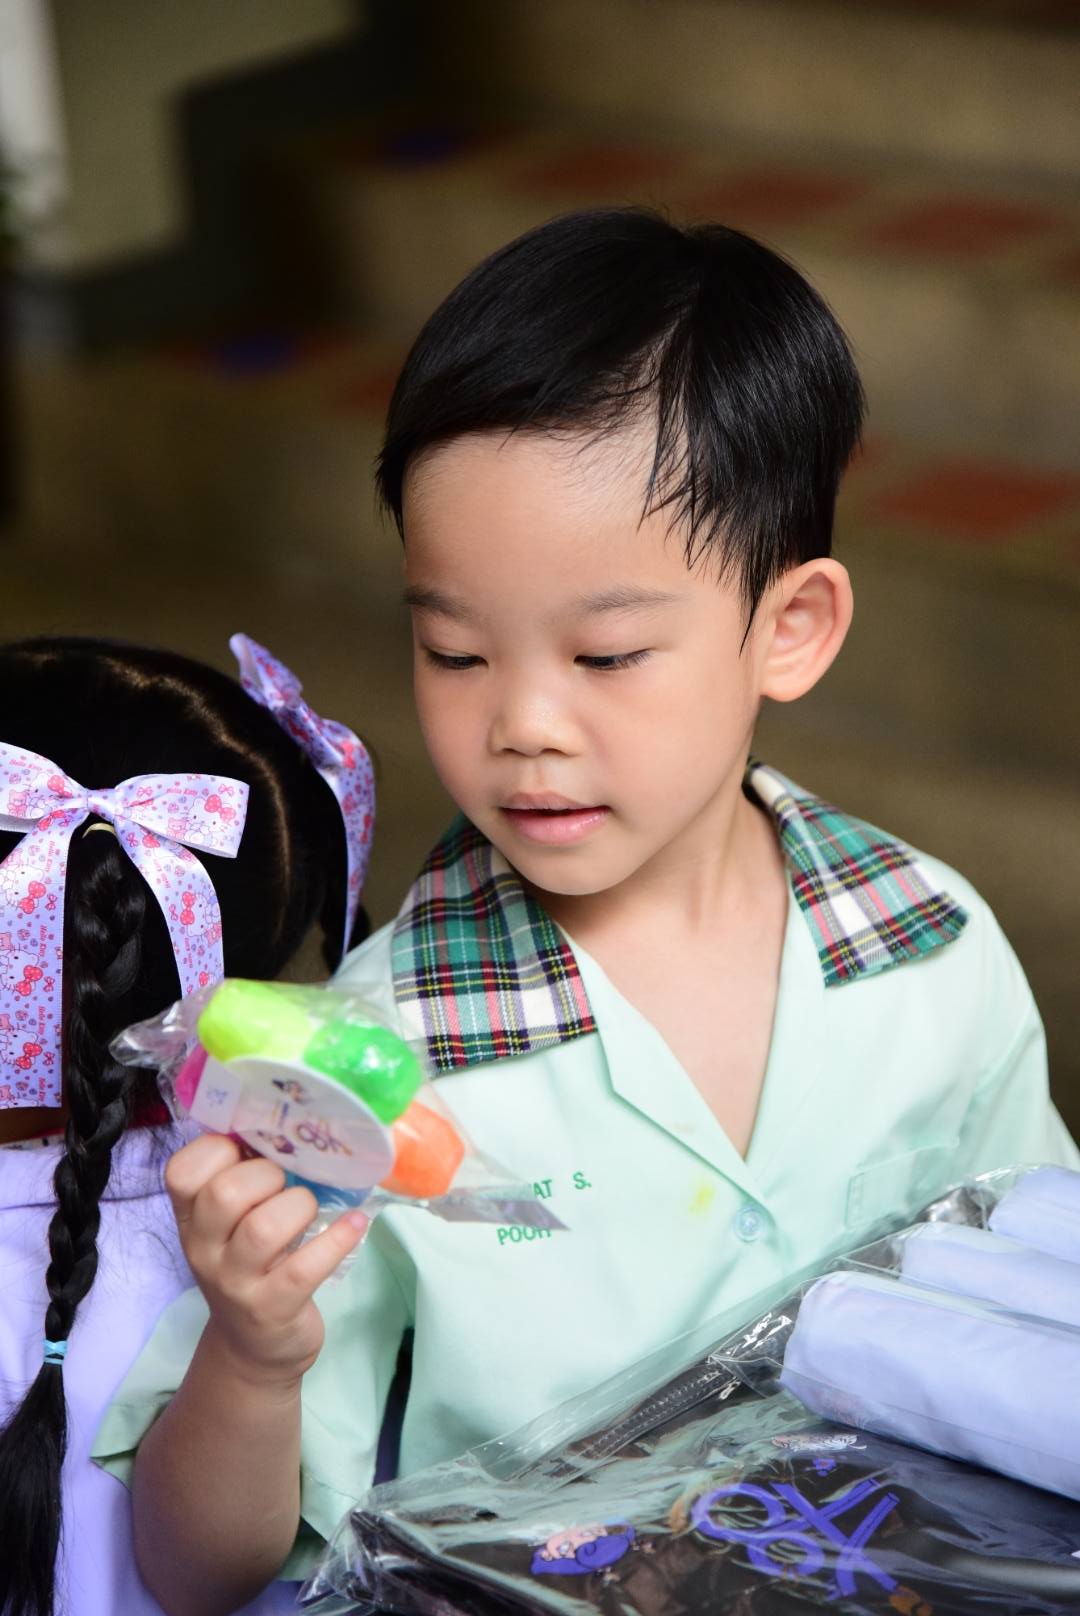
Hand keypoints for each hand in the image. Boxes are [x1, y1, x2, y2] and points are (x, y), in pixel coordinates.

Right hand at [165, 1133, 367, 1383]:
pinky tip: (354, 1224)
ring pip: (263, 1229)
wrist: (255, 1347)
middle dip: (268, 1175)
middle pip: (224, 1194)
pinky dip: (337, 1239)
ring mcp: (235, 1283)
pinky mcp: (272, 1309)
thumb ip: (244, 1178)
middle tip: (287, 1183)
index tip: (250, 1150)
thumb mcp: (230, 1225)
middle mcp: (203, 1249)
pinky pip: (305, 1267)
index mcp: (191, 1218)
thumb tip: (290, 1122)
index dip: (219, 1149)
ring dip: (299, 1206)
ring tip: (314, 1209)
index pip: (182, 1171)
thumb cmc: (252, 1265)